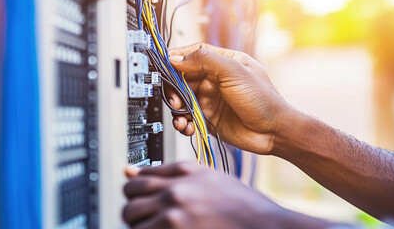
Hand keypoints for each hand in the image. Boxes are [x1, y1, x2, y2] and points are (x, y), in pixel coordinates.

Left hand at [123, 162, 285, 228]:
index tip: (140, 196)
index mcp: (184, 170)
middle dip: (134, 205)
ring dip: (139, 222)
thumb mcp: (209, 179)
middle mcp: (175, 188)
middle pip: (129, 193)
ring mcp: (173, 212)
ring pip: (130, 216)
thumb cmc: (241, 205)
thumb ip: (171, 173)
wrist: (264, 225)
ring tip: (156, 226)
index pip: (140, 174)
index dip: (139, 188)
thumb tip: (131, 170)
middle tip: (147, 216)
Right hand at [168, 43, 291, 153]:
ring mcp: (210, 99)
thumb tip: (177, 58)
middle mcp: (215, 80)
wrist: (273, 132)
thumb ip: (205, 60)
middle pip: (183, 77)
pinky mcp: (208, 117)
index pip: (195, 54)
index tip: (164, 64)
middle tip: (174, 99)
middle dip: (174, 88)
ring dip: (177, 107)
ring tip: (181, 116)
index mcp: (224, 63)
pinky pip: (188, 116)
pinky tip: (187, 126)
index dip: (178, 57)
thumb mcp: (234, 72)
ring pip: (183, 98)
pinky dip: (183, 122)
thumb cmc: (263, 100)